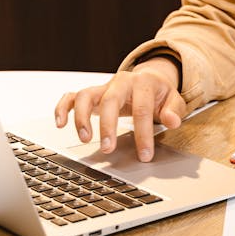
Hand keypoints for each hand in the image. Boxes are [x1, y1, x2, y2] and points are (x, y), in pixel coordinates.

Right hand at [53, 57, 185, 161]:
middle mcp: (121, 81)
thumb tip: (172, 121)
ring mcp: (104, 86)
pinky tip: (60, 123)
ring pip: (86, 95)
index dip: (143, 134)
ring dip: (82, 117)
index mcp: (143, 82)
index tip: (144, 155)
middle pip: (110, 100)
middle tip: (107, 149)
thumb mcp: (173, 100)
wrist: (148, 80)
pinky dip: (63, 107)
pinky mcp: (92, 93)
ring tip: (84, 139)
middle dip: (108, 126)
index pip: (142, 109)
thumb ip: (174, 110)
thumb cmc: (159, 94)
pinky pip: (71, 96)